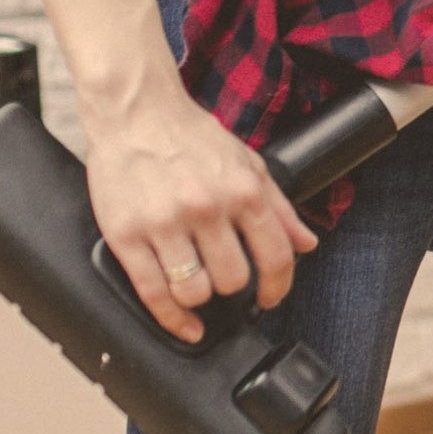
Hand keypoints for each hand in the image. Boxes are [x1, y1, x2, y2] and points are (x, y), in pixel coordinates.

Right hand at [84, 91, 315, 342]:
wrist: (135, 111)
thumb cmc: (190, 137)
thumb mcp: (248, 163)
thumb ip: (279, 207)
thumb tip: (306, 243)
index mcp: (242, 190)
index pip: (275, 257)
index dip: (278, 287)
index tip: (270, 297)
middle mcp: (206, 208)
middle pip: (233, 280)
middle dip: (232, 287)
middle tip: (222, 276)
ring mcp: (164, 223)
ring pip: (194, 292)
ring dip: (200, 298)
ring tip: (196, 283)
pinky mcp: (126, 235)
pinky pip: (152, 293)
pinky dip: (171, 319)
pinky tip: (183, 322)